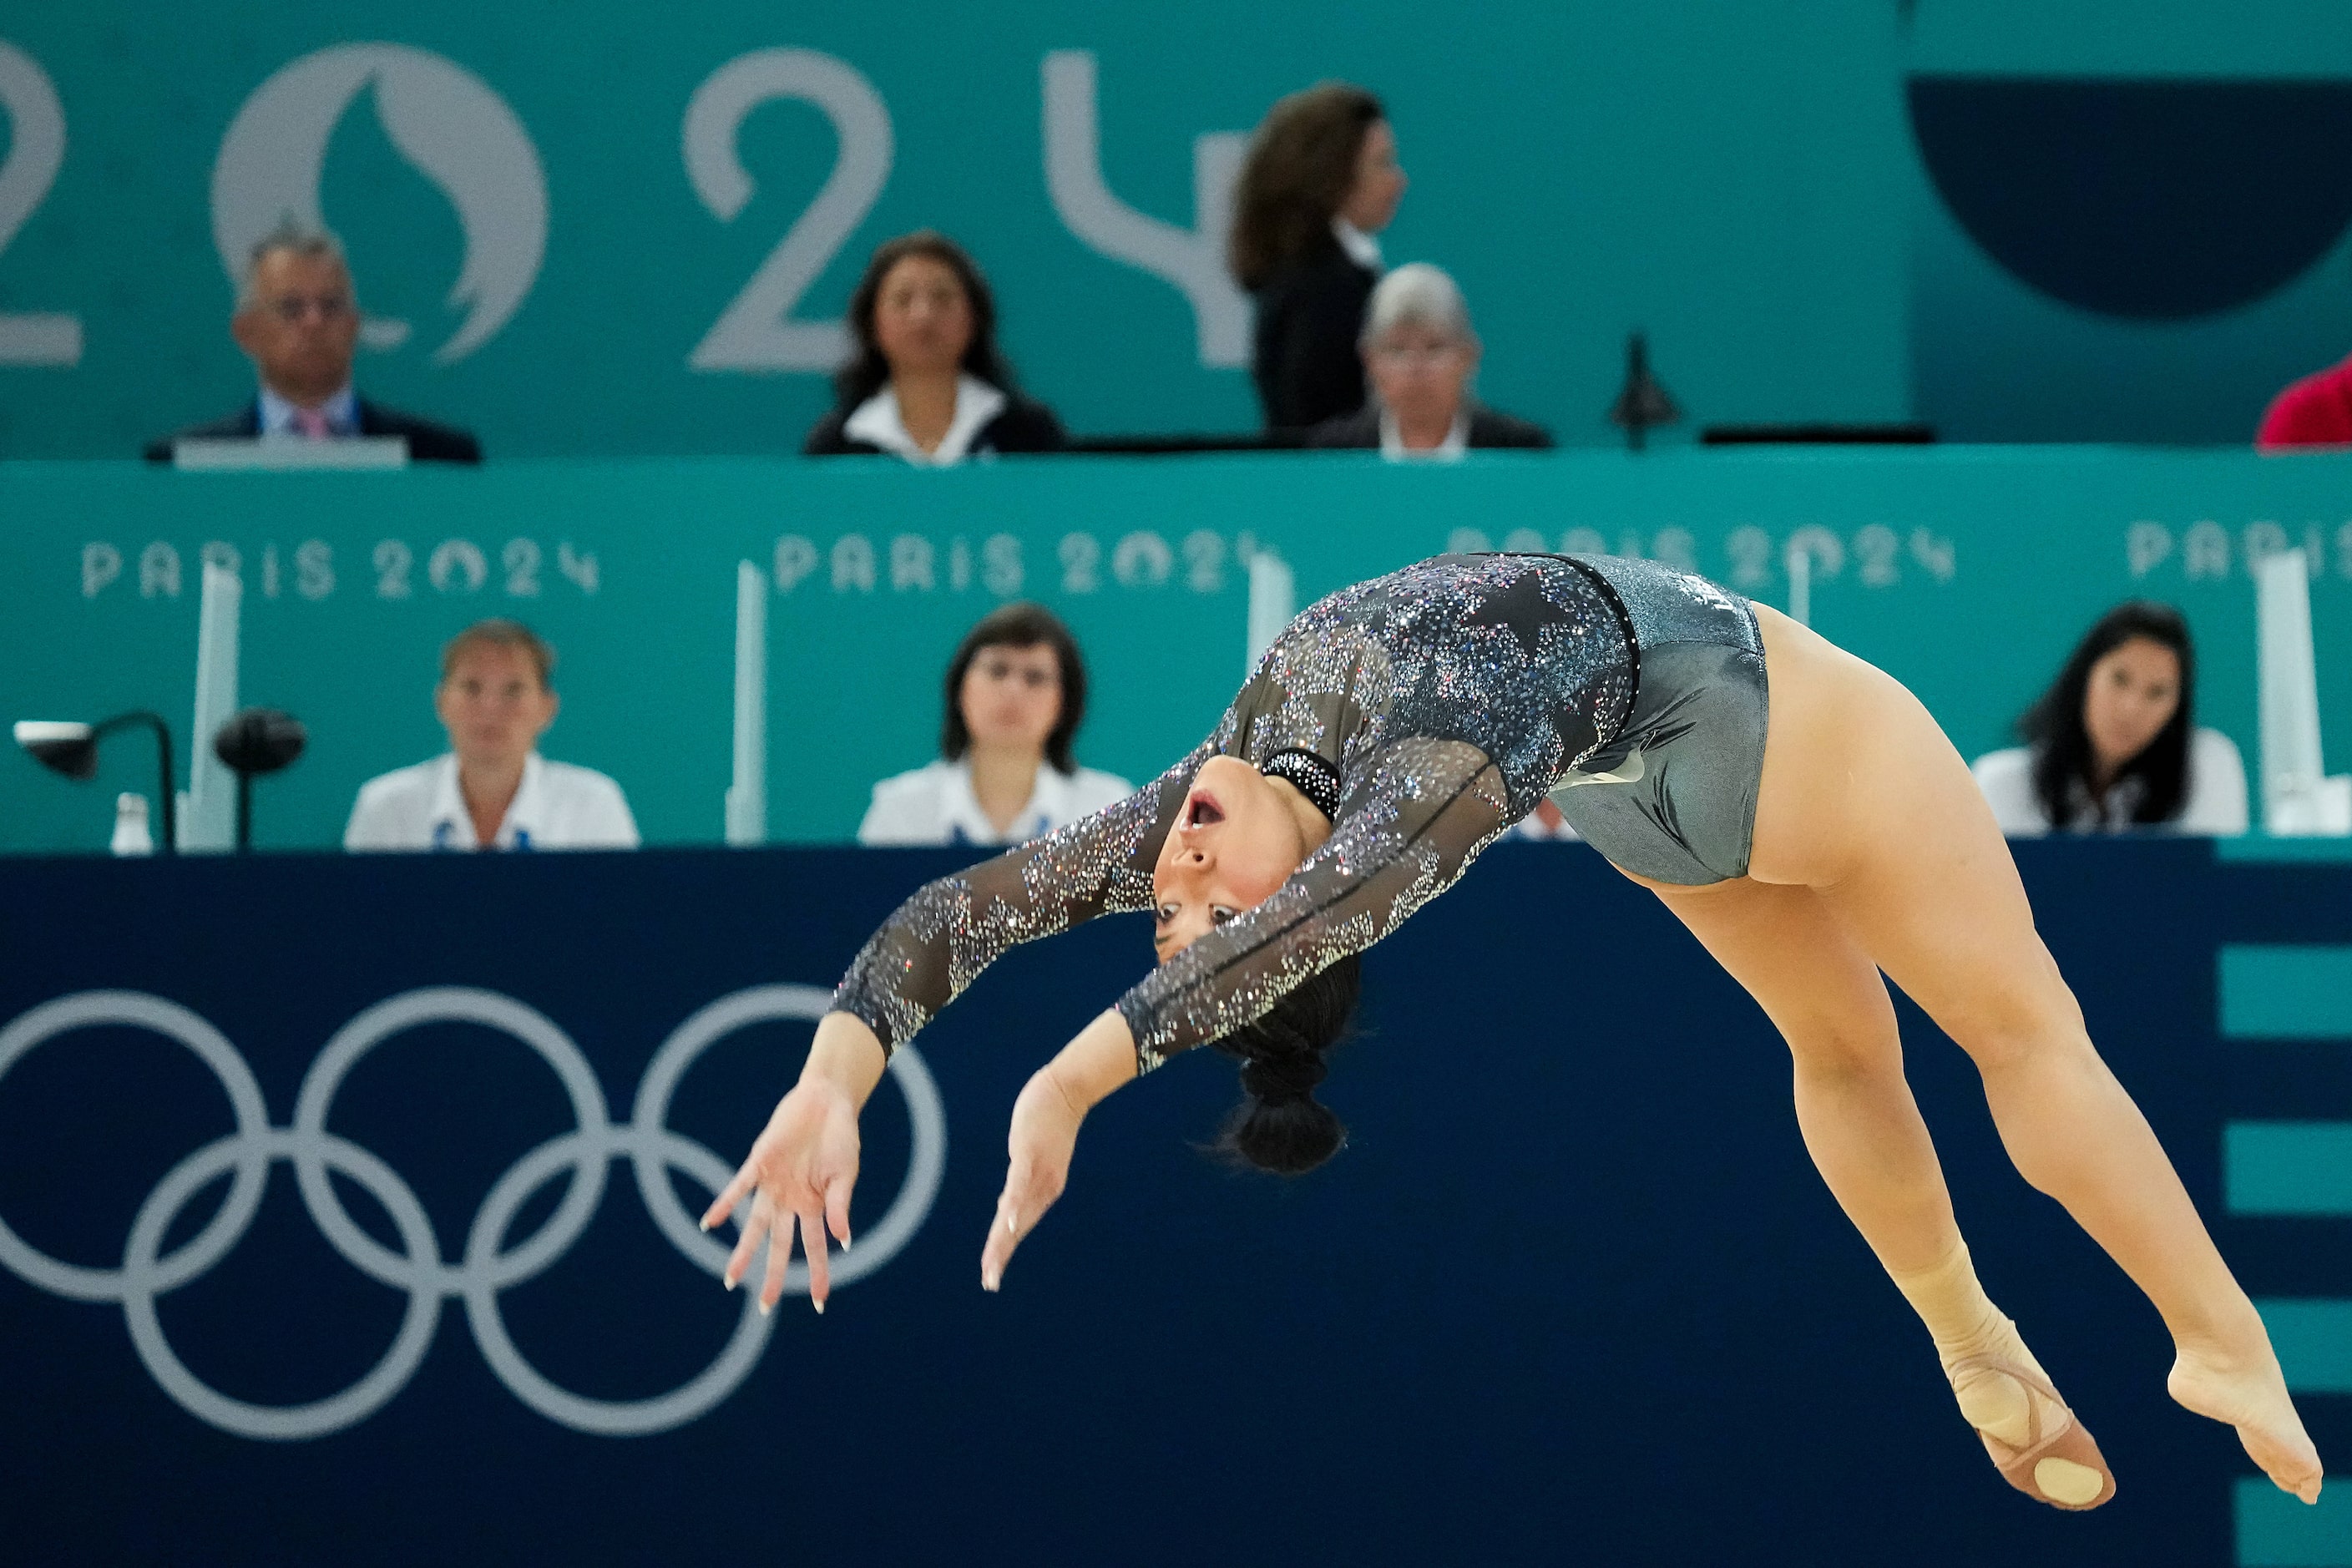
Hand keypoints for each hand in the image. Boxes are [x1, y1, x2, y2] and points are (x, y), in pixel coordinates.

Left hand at [703, 1077, 859, 1312]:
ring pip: (755, 1225)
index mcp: (816, 1206)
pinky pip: (738, 1188)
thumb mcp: (845, 1174)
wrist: (826, 1100)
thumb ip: (840, 1206)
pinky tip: (708, 1224)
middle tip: (764, 1307)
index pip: (815, 1248)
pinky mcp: (760, 1163)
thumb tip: (843, 1241)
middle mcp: (791, 1201)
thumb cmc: (841, 1138)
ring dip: (744, 1251)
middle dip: (772, 1276)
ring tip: (730, 1279)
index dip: (818, 1274)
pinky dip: (724, 1206)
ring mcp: (773, 1184)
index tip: (820, 1302)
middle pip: (780, 1245)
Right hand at [980, 1067, 1085, 1291]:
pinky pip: (1019, 1185)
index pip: (1018, 1227)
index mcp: (1043, 1190)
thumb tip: (1004, 1207)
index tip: (991, 1277)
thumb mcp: (1029, 1159)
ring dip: (1003, 1240)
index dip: (1003, 1252)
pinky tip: (1006, 1224)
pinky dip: (1013, 1206)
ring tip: (992, 1264)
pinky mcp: (1029, 1154)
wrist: (1066, 1090)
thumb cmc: (1048, 1123)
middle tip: (989, 1283)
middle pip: (1016, 1227)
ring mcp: (1036, 1172)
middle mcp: (1043, 1187)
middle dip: (1000, 1256)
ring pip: (1015, 1212)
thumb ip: (1019, 1184)